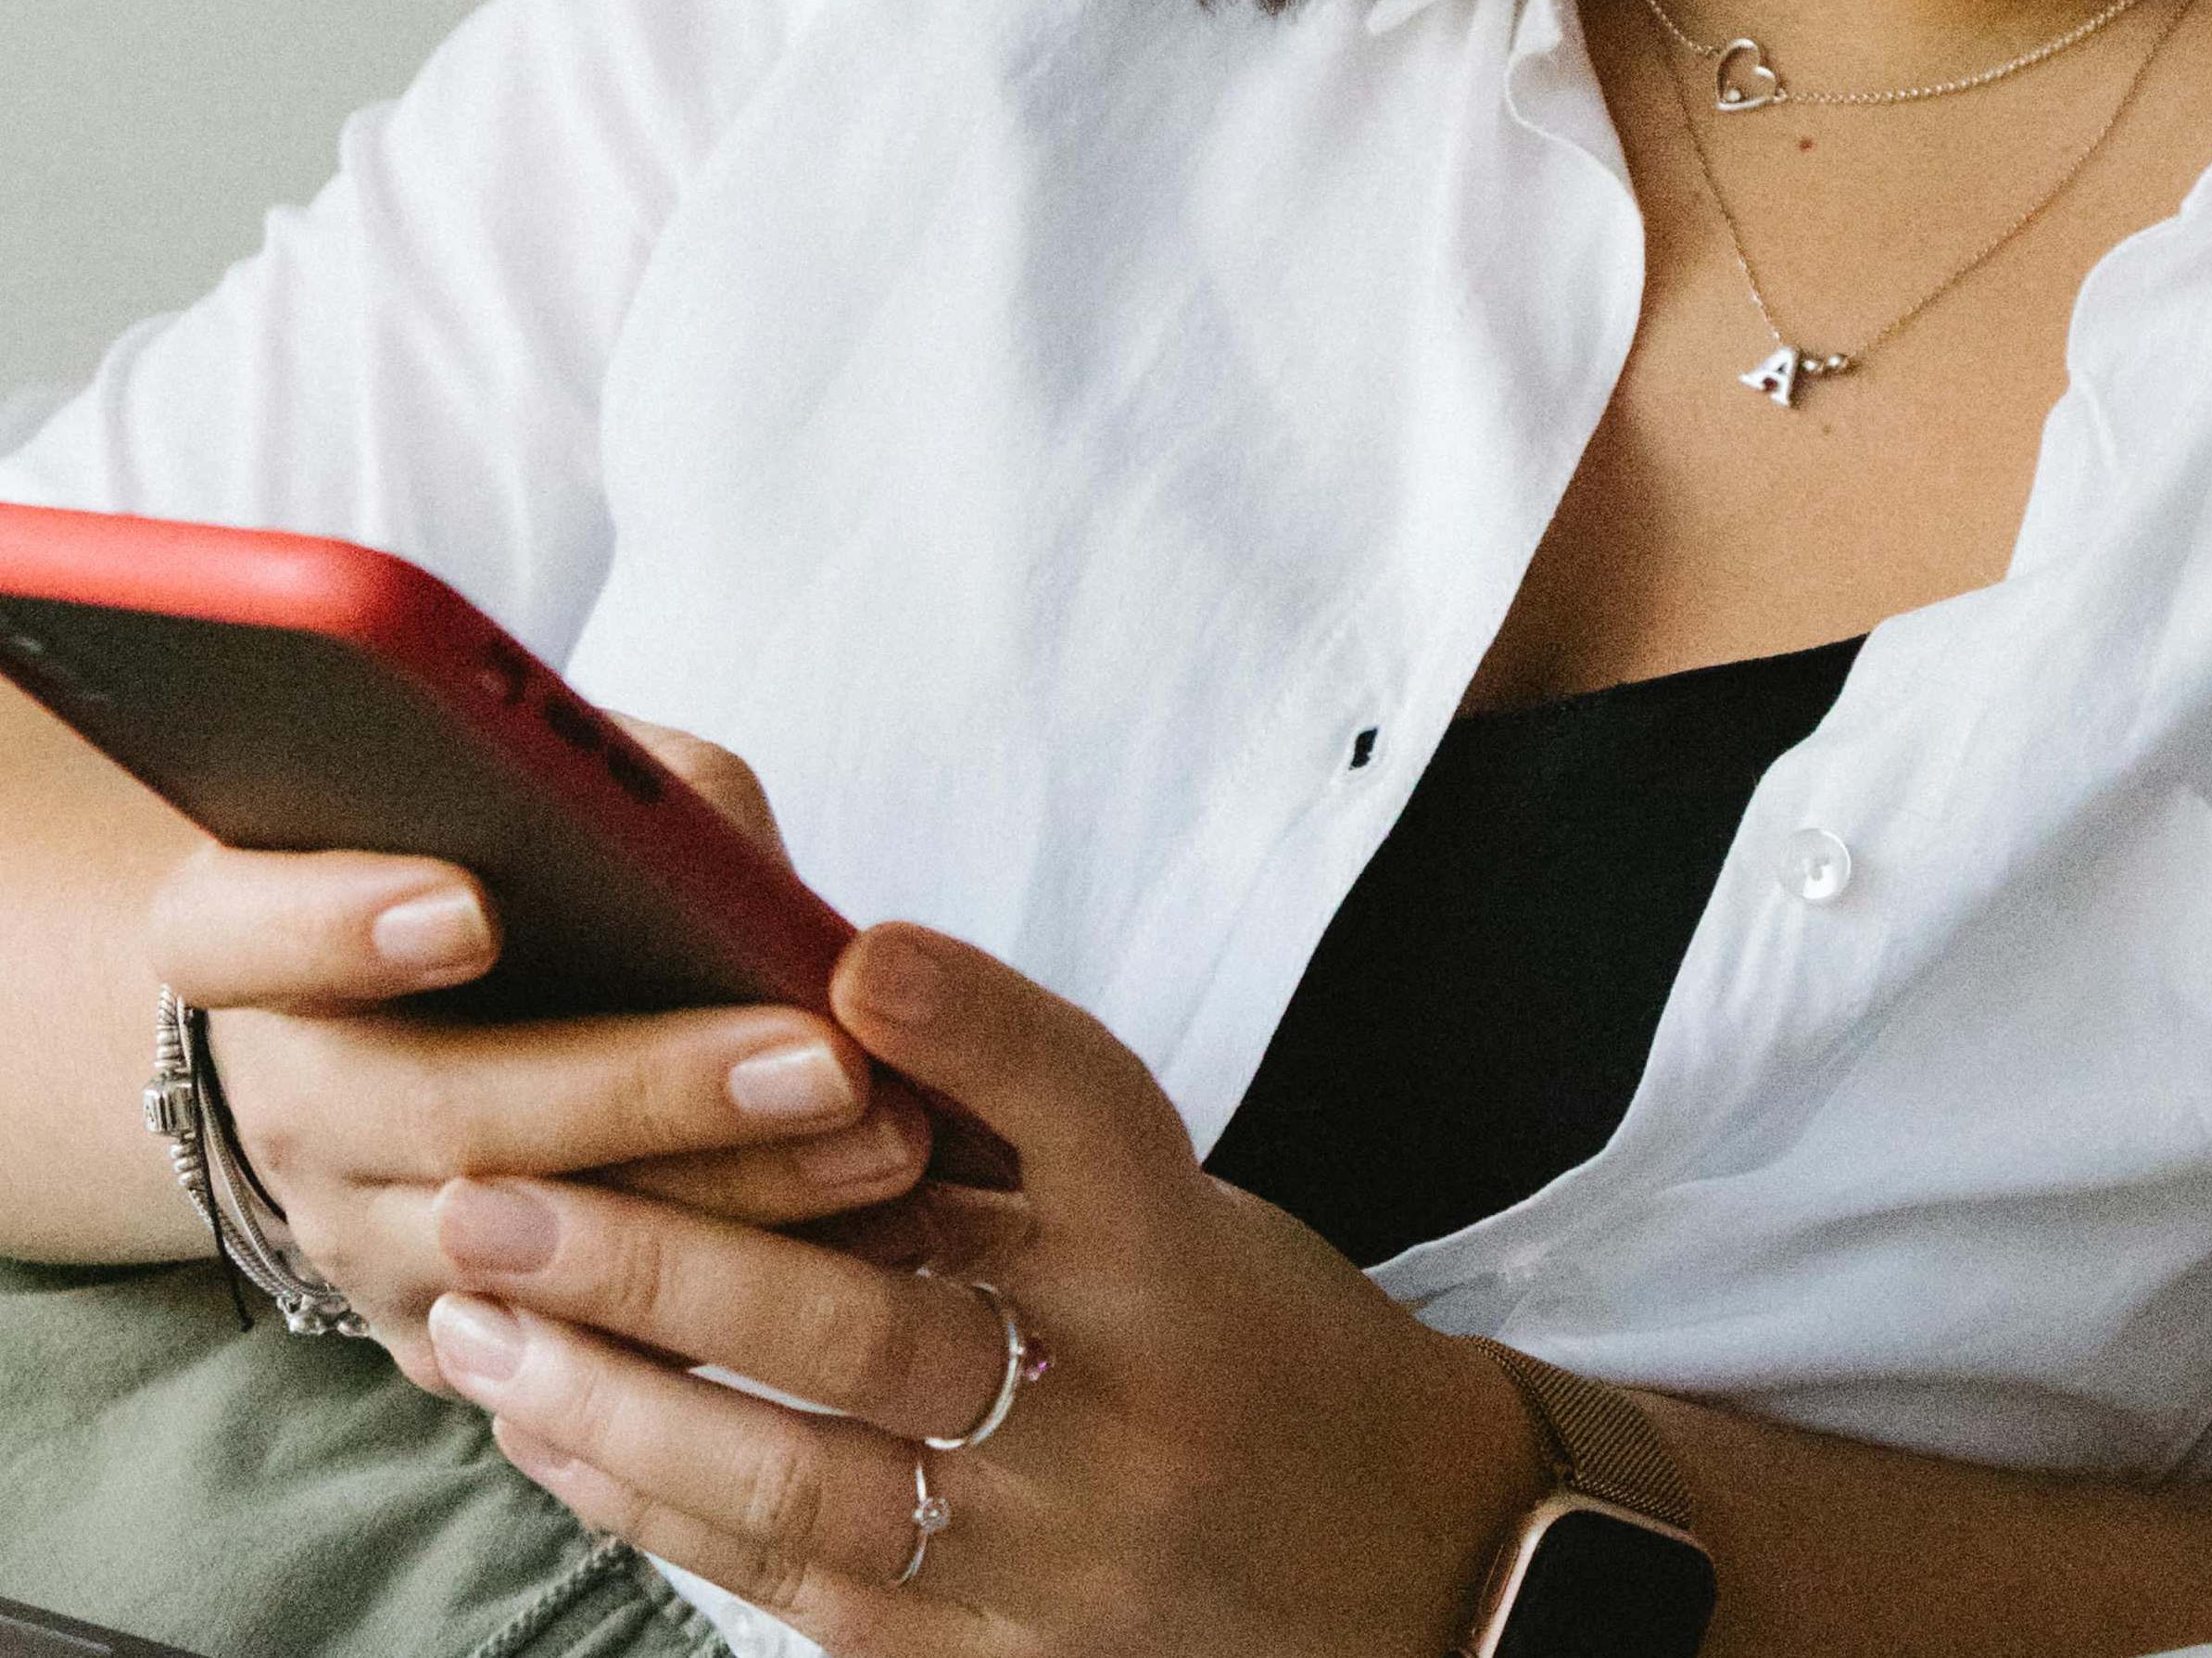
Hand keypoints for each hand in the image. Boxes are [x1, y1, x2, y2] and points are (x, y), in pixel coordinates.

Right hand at [144, 727, 933, 1392]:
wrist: (418, 1034)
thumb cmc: (513, 868)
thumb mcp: (548, 795)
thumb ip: (626, 794)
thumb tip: (742, 866)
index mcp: (247, 934)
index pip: (239, 929)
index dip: (341, 920)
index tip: (474, 906)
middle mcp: (285, 1099)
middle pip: (436, 1112)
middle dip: (645, 1087)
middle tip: (820, 1061)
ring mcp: (356, 1237)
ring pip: (532, 1251)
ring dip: (727, 1204)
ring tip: (884, 1144)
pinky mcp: (448, 1340)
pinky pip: (588, 1349)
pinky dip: (733, 1304)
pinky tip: (866, 1247)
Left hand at [421, 923, 1544, 1657]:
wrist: (1407, 1563)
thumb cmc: (1259, 1348)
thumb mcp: (1183, 1222)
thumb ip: (1018, 1150)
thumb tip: (807, 1019)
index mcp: (1183, 1263)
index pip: (1084, 1113)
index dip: (976, 1028)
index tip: (854, 955)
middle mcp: (1124, 1408)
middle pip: (877, 1328)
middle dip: (664, 1259)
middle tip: (495, 1195)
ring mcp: (1058, 1558)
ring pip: (799, 1486)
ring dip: (613, 1403)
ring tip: (470, 1321)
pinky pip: (796, 1590)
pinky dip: (656, 1508)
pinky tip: (551, 1436)